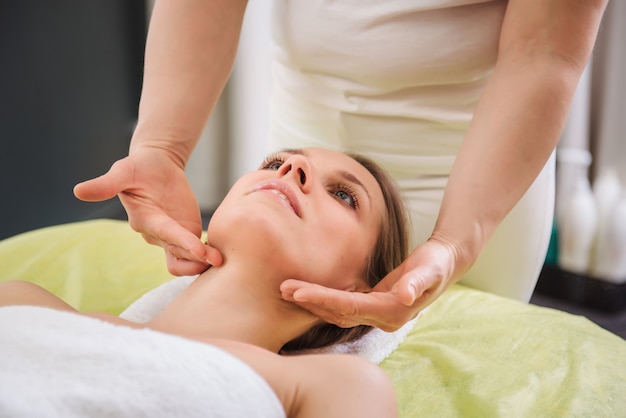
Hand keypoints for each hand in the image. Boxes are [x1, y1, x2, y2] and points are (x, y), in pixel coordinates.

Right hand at [73, 148, 222, 275]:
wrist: (155, 166)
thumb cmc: (139, 166)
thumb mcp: (123, 170)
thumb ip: (106, 184)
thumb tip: (78, 191)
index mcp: (144, 219)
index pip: (165, 233)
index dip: (182, 242)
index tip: (200, 249)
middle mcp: (157, 233)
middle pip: (177, 252)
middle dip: (195, 259)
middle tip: (217, 260)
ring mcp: (171, 237)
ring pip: (184, 260)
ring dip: (201, 262)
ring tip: (221, 259)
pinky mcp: (184, 235)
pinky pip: (193, 255)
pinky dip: (205, 257)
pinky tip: (220, 254)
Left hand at [280, 240, 460, 331]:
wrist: (445, 263)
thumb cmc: (438, 262)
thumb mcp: (431, 269)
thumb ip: (417, 282)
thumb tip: (404, 295)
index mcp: (392, 312)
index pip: (350, 308)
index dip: (323, 300)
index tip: (298, 291)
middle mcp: (382, 318)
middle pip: (338, 313)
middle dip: (310, 302)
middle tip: (282, 288)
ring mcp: (376, 314)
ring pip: (337, 312)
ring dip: (312, 302)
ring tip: (286, 289)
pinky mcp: (372, 305)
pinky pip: (342, 306)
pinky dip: (323, 299)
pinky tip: (306, 292)